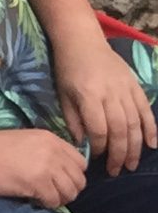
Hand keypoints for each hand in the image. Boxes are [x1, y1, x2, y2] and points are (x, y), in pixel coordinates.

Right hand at [0, 129, 87, 208]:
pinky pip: (54, 201)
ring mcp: (46, 167)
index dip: (72, 175)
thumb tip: (61, 173)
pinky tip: (34, 199)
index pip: (80, 162)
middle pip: (79, 179)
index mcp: (52, 139)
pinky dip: (47, 204)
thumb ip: (47, 152)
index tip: (59, 180)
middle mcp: (53, 151)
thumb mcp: (27, 142)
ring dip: (59, 198)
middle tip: (52, 193)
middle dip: (68, 190)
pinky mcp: (37, 182)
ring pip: (70, 192)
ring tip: (43, 197)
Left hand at [53, 37, 156, 175]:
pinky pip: (146, 110)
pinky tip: (152, 145)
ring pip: (135, 123)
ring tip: (131, 165)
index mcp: (89, 95)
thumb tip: (82, 144)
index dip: (100, 147)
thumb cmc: (68, 68)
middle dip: (119, 154)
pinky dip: (151, 129)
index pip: (99, 129)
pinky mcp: (135, 86)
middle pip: (120, 130)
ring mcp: (126, 89)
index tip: (97, 158)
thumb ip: (73, 120)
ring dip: (135, 147)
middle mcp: (111, 94)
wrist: (82, 41)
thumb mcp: (63, 94)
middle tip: (116, 171)